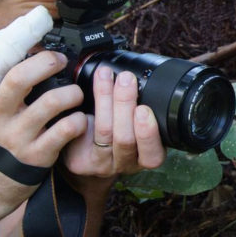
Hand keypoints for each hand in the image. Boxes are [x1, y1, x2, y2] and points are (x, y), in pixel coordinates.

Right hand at [0, 51, 87, 219]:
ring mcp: (17, 138)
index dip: (18, 41)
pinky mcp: (36, 158)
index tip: (37, 27)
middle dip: (47, 62)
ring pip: (52, 102)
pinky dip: (77, 122)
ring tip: (75, 95)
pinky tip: (78, 122)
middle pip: (21, 77)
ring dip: (71, 93)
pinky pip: (65, 131)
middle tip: (61, 61)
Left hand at [60, 66, 164, 180]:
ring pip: (105, 131)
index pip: (153, 154)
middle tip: (126, 79)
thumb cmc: (120, 129)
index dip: (148, 133)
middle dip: (125, 105)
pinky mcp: (82, 159)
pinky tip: (87, 88)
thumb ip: (146, 106)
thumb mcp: (139, 123)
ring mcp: (103, 163)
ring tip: (106, 75)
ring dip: (106, 98)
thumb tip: (151, 73)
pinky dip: (87, 104)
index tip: (144, 109)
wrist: (90, 150)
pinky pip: (82, 130)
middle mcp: (127, 163)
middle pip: (126, 139)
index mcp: (148, 156)